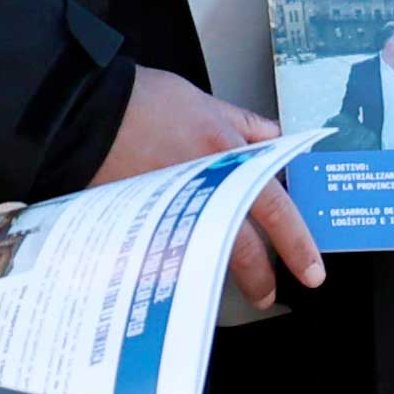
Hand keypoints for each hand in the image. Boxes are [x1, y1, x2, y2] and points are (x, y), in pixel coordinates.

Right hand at [98, 66, 322, 311]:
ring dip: (225, 276)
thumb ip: (244, 124)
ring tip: (235, 293)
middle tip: (272, 293)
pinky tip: (188, 279)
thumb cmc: (141, 100)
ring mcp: (170, 208)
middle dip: (262, 275)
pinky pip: (169, 252)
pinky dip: (183, 266)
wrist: (82, 109)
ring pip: (209, 254)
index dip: (297, 242)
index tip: (311, 268)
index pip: (275, 206)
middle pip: (243, 243)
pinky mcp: (140, 222)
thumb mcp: (204, 100)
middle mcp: (204, 186)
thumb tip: (273, 138)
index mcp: (227, 156)